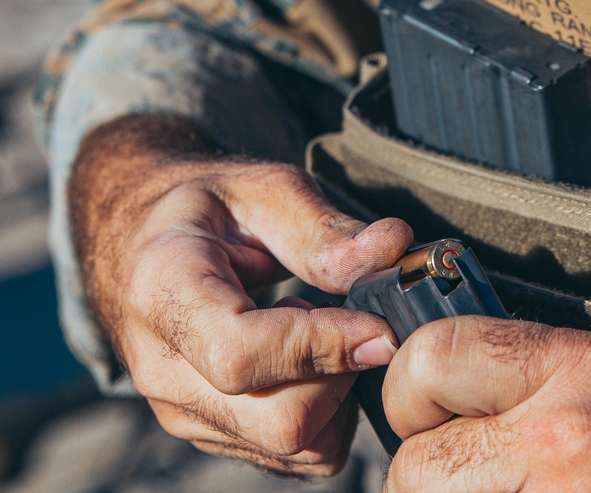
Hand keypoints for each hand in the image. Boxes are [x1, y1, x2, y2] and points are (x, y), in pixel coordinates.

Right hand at [71, 114, 412, 474]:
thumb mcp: (263, 190)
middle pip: (282, 421)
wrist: (141, 241)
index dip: (324, 347)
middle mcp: (163, 369)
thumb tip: (394, 248)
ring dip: (337, 395)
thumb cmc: (207, 208)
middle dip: (342, 375)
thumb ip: (324, 227)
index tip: (382, 328)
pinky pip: (294, 455)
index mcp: (164, 291)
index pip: (243, 354)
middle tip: (343, 318)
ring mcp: (182, 412)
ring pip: (296, 446)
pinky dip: (327, 415)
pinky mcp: (209, 435)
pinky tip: (308, 361)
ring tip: (318, 332)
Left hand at [382, 317, 590, 492]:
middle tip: (471, 475)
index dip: (412, 389)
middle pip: (414, 465)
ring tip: (511, 492)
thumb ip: (521, 373)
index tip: (427, 410)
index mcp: (579, 367)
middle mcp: (565, 435)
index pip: (432, 354)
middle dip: (429, 476)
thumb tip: (424, 374)